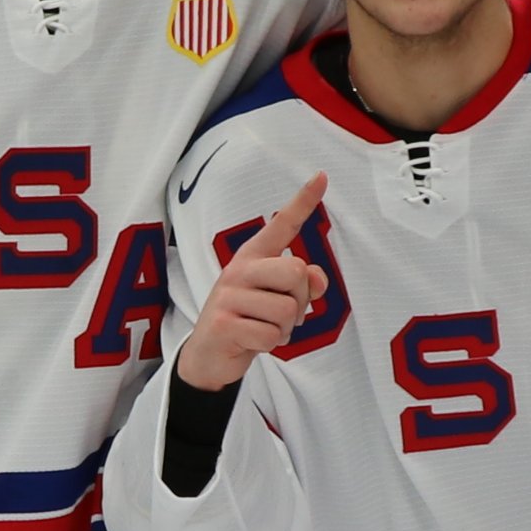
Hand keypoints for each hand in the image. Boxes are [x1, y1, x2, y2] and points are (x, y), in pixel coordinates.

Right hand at [176, 173, 328, 391]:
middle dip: (300, 300)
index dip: (303, 201)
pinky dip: (270, 345)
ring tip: (264, 329)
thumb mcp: (277, 299)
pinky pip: (271, 335)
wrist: (208, 355)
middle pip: (296, 271)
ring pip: (287, 310)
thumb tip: (318, 279)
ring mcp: (228, 295)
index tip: (321, 176)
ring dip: (285, 328)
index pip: (282, 225)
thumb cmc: (249, 320)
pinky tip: (252, 342)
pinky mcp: (223, 323)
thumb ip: (302, 285)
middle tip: (282, 314)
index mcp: (254, 257)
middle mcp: (239, 269)